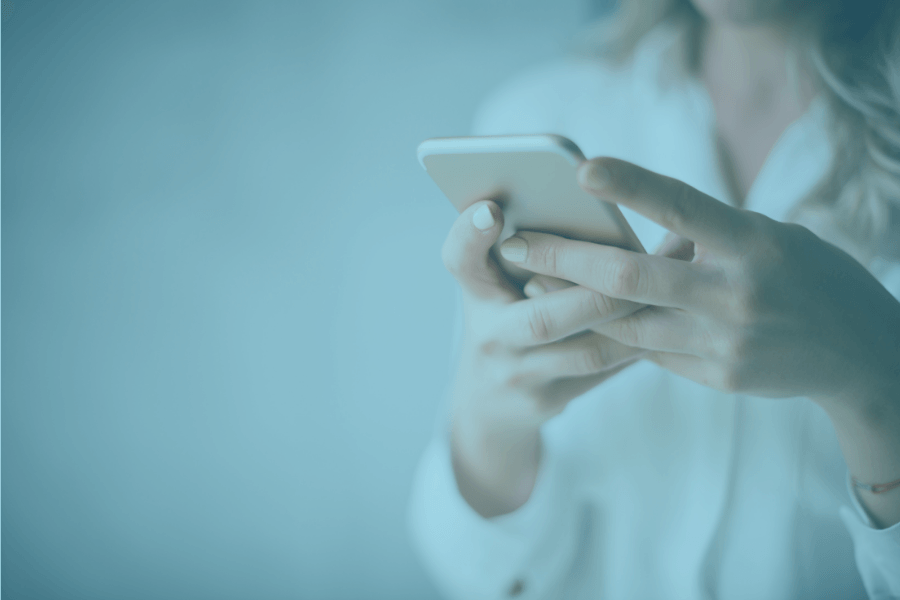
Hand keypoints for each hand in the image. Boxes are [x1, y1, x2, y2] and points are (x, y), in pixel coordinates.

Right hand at [441, 199, 644, 515]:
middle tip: (647, 263)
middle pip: (543, 318)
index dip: (470, 234)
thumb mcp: (498, 283)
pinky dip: (637, 345)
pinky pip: (602, 371)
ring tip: (672, 290)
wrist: (488, 402)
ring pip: (587, 351)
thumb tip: (594, 206)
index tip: (493, 210)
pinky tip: (668, 322)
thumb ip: (527, 250)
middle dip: (602, 293)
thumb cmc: (505, 318)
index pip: (460, 258)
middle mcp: (488, 336)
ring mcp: (516, 375)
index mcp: (473, 291)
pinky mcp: (544, 402)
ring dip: (634, 321)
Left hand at [498, 157, 899, 407]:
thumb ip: (707, 237)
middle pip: (631, 277)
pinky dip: (614, 331)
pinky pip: (649, 352)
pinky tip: (579, 316)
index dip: (633, 187)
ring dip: (572, 302)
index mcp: (756, 243)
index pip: (685, 207)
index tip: (582, 169)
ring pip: (626, 323)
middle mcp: (737, 294)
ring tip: (528, 279)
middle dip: (563, 258)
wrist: (858, 355)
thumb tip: (636, 235)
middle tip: (512, 242)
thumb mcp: (770, 240)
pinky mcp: (718, 376)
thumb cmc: (808, 277)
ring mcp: (726, 342)